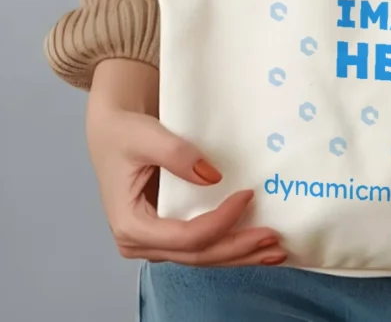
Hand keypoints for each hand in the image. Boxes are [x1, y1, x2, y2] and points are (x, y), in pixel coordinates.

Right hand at [86, 60, 285, 266]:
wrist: (114, 132)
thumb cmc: (125, 133)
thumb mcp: (146, 136)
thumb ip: (176, 155)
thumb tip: (212, 177)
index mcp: (130, 225)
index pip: (185, 236)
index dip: (220, 222)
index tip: (248, 195)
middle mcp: (142, 242)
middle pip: (198, 255)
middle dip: (238, 249)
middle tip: (275, 238)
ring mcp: (157, 241)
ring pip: (203, 257)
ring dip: (240, 255)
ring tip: (276, 250)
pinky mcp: (170, 233)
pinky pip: (203, 246)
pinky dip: (231, 246)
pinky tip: (257, 246)